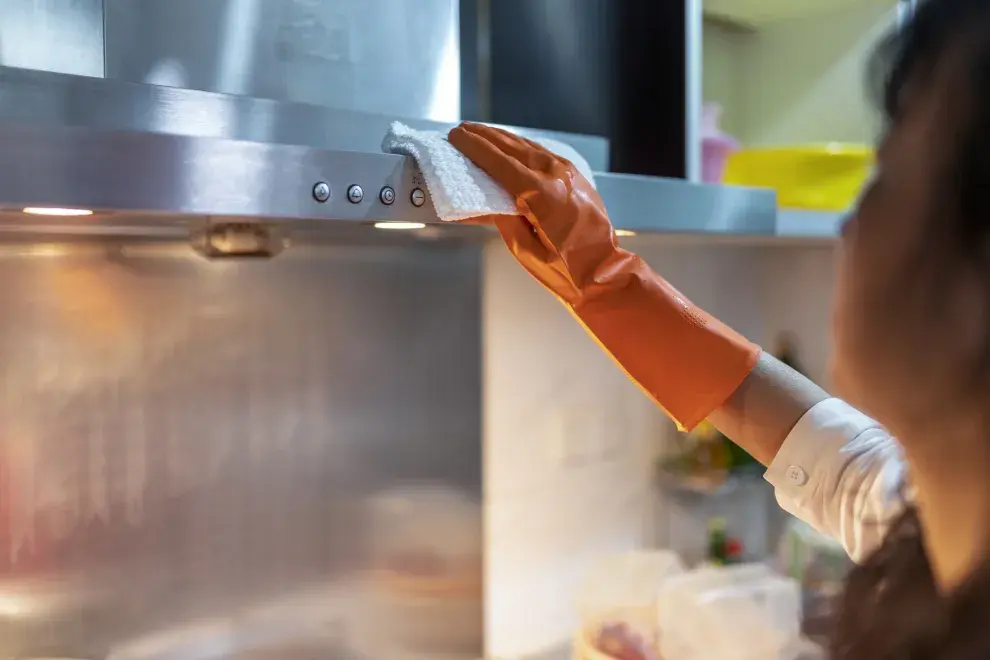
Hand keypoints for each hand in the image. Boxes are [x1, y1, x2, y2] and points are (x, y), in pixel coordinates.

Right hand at [448, 122, 620, 306]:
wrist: (603, 271)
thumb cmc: (563, 270)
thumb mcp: (523, 249)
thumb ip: (502, 218)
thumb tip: (485, 199)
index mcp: (541, 195)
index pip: (500, 163)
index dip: (475, 148)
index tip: (456, 136)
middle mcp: (555, 175)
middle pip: (512, 147)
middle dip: (485, 137)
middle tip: (463, 129)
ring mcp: (568, 172)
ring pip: (529, 146)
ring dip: (503, 138)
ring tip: (481, 132)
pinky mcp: (575, 175)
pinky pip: (543, 153)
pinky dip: (522, 146)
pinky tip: (510, 145)